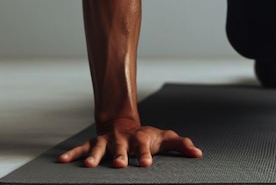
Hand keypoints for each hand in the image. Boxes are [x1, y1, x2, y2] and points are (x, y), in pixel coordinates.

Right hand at [57, 118, 202, 167]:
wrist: (123, 123)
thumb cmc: (148, 136)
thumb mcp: (166, 138)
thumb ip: (182, 145)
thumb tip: (199, 154)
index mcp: (140, 140)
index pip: (145, 148)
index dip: (146, 155)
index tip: (147, 164)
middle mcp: (123, 141)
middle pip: (121, 149)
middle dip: (120, 156)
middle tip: (119, 165)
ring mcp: (107, 142)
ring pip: (100, 149)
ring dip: (94, 157)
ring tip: (88, 166)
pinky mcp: (94, 144)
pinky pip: (81, 149)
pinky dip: (72, 154)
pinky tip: (61, 161)